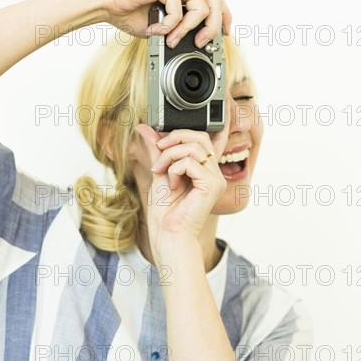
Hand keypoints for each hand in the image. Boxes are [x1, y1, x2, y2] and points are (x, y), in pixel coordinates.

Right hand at [95, 0, 231, 46]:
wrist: (107, 5)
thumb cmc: (129, 13)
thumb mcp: (161, 27)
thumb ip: (179, 30)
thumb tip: (196, 43)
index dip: (224, 17)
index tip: (224, 35)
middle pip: (215, 1)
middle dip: (212, 26)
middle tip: (201, 43)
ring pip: (201, 6)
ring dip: (187, 29)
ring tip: (172, 39)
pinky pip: (178, 11)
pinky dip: (169, 26)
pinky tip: (156, 30)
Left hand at [135, 124, 226, 257]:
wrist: (166, 232)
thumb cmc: (164, 210)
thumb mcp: (159, 171)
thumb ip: (156, 149)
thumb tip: (145, 128)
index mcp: (204, 169)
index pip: (198, 137)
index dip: (178, 134)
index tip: (158, 145)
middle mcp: (213, 173)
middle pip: (199, 136)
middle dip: (173, 138)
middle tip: (158, 152)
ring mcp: (215, 179)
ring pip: (193, 147)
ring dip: (169, 156)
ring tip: (160, 172)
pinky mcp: (212, 185)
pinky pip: (190, 162)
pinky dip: (174, 170)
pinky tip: (171, 184)